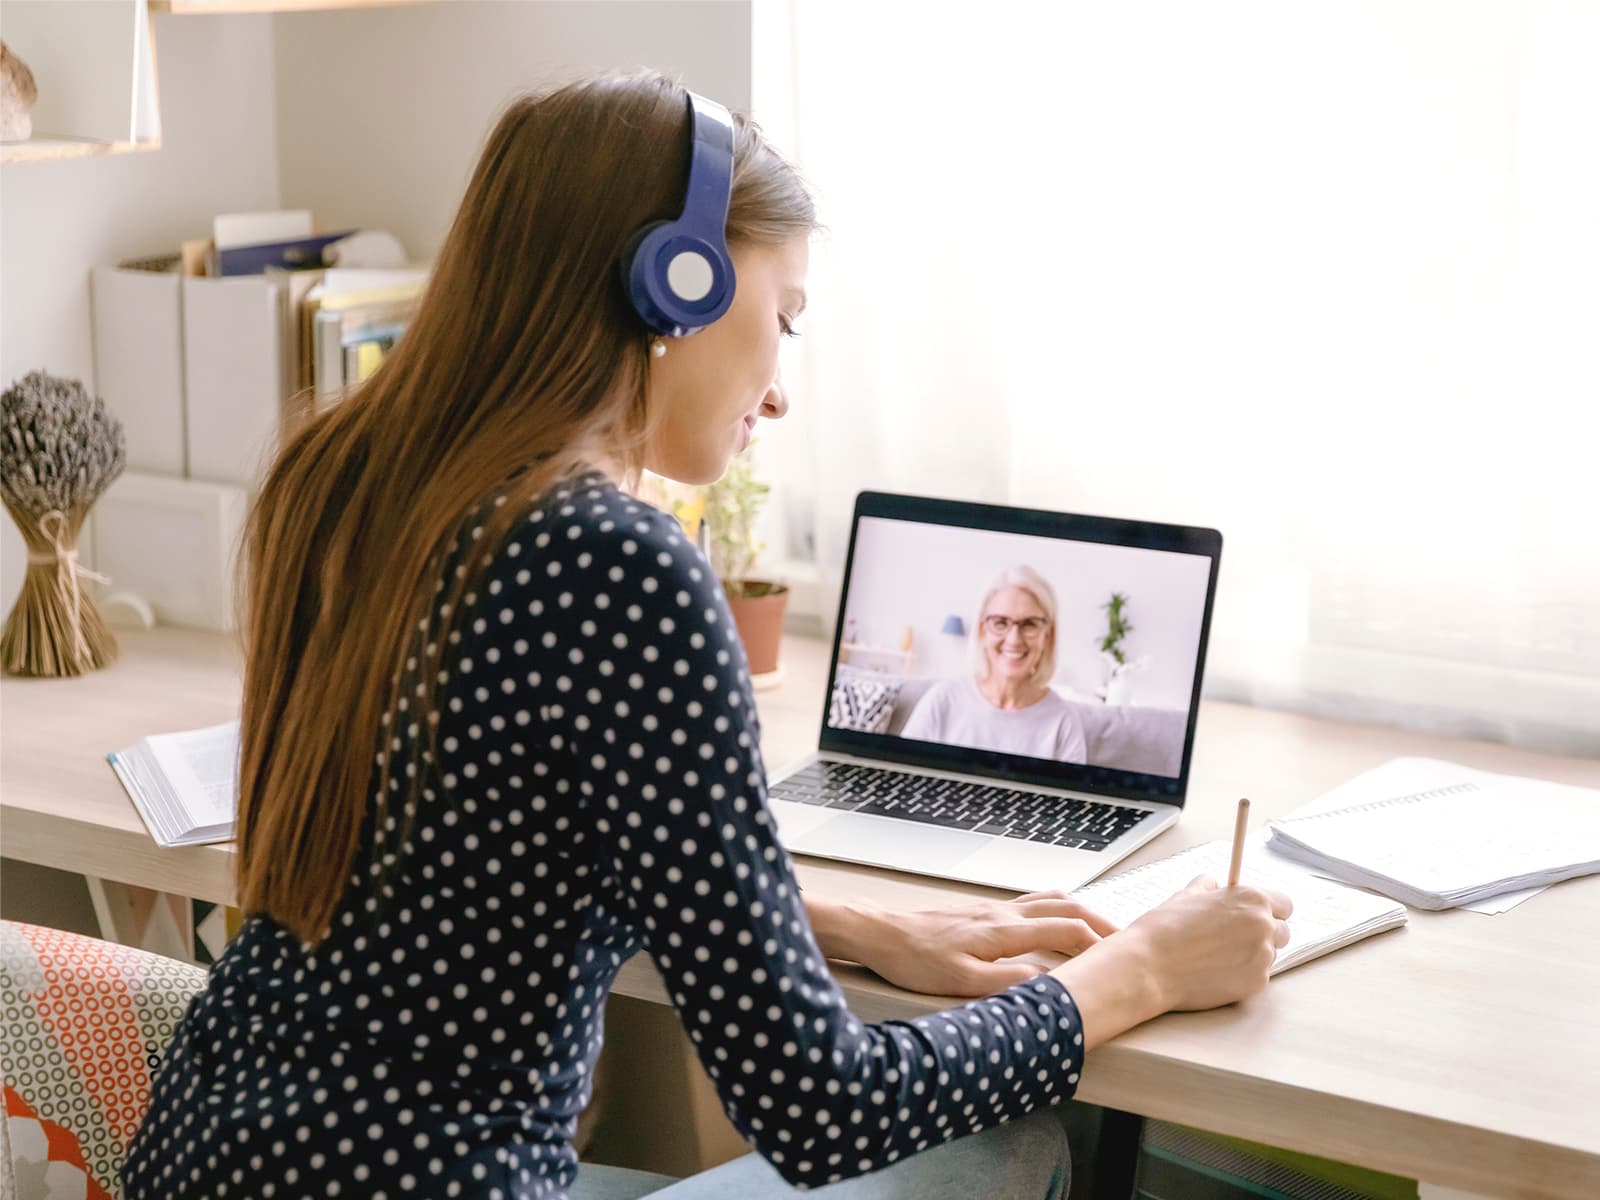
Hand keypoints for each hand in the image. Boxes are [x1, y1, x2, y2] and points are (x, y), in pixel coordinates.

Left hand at [809, 892, 1118, 996]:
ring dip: (1079, 913)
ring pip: (1048, 900)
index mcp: (1003, 931)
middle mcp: (1002, 913)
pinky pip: (1029, 903)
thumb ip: (1005, 983)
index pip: (1066, 931)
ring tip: (1098, 931)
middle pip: (1065, 908)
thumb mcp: (959, 982)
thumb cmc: (913, 959)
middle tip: (1125, 942)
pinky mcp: (979, 912)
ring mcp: (991, 909)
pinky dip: (1054, 910)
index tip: (1122, 959)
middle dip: (1100, 924)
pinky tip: (1050, 925)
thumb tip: (1047, 985)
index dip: (1098, 945)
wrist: (879, 933)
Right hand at [1124, 875, 1292, 1011]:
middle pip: (1282, 931)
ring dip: (1252, 954)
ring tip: (1218, 956)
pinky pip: (1258, 976)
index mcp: (1251, 899)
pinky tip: (1215, 971)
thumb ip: (1207, 888)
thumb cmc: (1164, 928)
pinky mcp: (1257, 984)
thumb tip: (1211, 884)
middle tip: (1235, 938)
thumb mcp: (1186, 896)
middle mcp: (1264, 926)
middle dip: (1264, 934)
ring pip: (1270, 955)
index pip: (1283, 904)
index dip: (1269, 910)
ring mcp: (1263, 957)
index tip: (1256, 916)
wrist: (1150, 966)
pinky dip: (1243, 974)